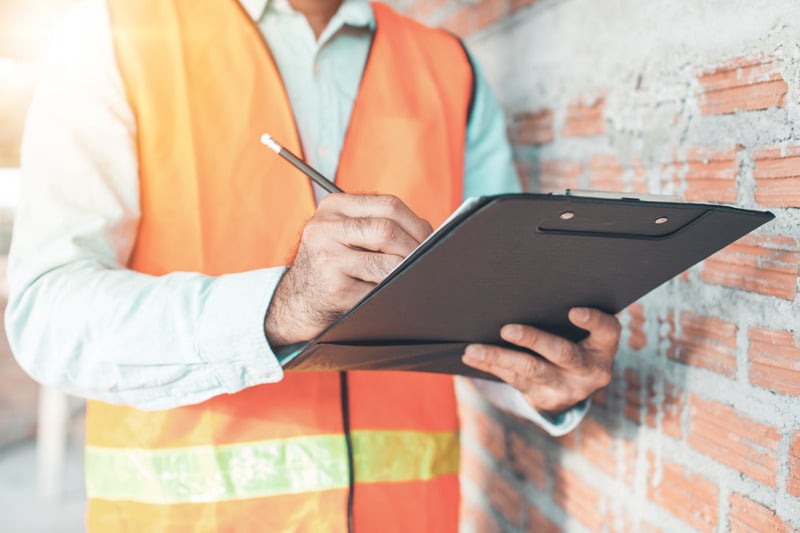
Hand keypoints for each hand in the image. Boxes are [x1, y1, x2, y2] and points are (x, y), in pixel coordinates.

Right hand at [265, 193, 432, 346]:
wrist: (296, 300)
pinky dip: (392, 293)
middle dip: (415, 249)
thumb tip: (430, 235)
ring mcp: (327, 260)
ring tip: (410, 276)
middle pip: (387, 231)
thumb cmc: (332, 264)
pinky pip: (378, 291)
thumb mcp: (343, 233)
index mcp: (332, 207)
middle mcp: (324, 229)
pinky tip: (391, 293)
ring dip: (405, 273)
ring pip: (387, 264)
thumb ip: (377, 224)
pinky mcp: (334, 290)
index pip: (388, 205)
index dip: (417, 223)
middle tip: (426, 261)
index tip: (430, 239)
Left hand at [461, 308, 620, 414]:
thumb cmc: (574, 343)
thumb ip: (565, 317)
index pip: (607, 331)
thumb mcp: (582, 334)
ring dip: (499, 357)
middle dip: (533, 340)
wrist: (572, 389)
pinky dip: (491, 366)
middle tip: (507, 330)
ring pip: (531, 370)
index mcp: (603, 348)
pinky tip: (473, 357)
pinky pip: (514, 380)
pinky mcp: (544, 398)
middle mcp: (589, 370)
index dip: (593, 321)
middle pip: (562, 353)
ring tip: (474, 349)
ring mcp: (567, 388)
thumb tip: (523, 290)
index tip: (574, 311)